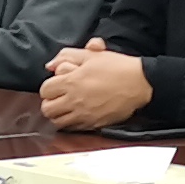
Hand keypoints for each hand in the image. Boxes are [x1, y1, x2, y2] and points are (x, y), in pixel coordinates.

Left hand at [38, 40, 152, 130]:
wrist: (139, 83)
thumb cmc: (118, 68)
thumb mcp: (92, 54)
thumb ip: (67, 55)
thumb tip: (50, 65)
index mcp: (72, 81)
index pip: (45, 90)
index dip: (49, 87)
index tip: (56, 85)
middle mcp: (74, 100)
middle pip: (47, 109)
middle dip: (50, 102)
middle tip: (58, 98)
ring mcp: (83, 115)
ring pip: (57, 122)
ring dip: (59, 115)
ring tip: (66, 107)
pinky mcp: (93, 124)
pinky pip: (73, 129)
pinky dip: (71, 123)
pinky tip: (78, 114)